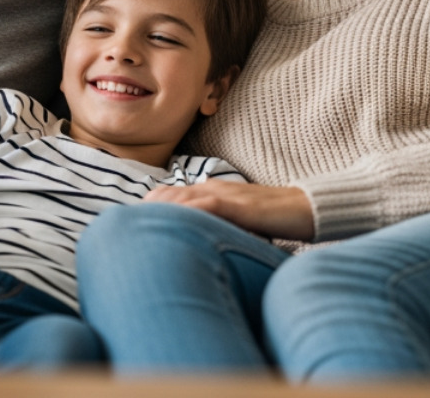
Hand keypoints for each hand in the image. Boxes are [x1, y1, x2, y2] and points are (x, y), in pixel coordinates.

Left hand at [143, 181, 314, 240]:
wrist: (307, 207)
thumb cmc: (275, 218)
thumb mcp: (239, 221)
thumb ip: (217, 224)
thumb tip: (195, 241)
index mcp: (212, 191)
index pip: (171, 193)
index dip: (148, 207)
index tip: (127, 223)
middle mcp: (214, 188)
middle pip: (168, 193)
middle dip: (144, 210)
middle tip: (122, 229)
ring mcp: (227, 194)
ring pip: (182, 196)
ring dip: (157, 211)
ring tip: (135, 227)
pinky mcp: (241, 206)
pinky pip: (208, 206)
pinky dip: (187, 213)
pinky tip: (172, 225)